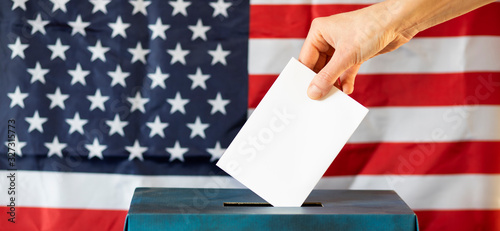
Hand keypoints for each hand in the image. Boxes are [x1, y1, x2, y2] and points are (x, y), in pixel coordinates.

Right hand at [299, 1, 416, 98]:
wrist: (398, 21)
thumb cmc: (370, 28)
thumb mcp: (345, 56)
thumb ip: (327, 76)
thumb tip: (313, 92)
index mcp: (319, 32)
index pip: (306, 59)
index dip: (306, 77)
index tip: (306, 95)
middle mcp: (328, 38)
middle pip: (319, 66)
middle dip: (321, 82)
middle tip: (320, 99)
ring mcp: (342, 46)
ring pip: (332, 70)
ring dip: (334, 83)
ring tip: (333, 97)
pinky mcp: (355, 53)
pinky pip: (345, 70)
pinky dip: (346, 80)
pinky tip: (347, 90)